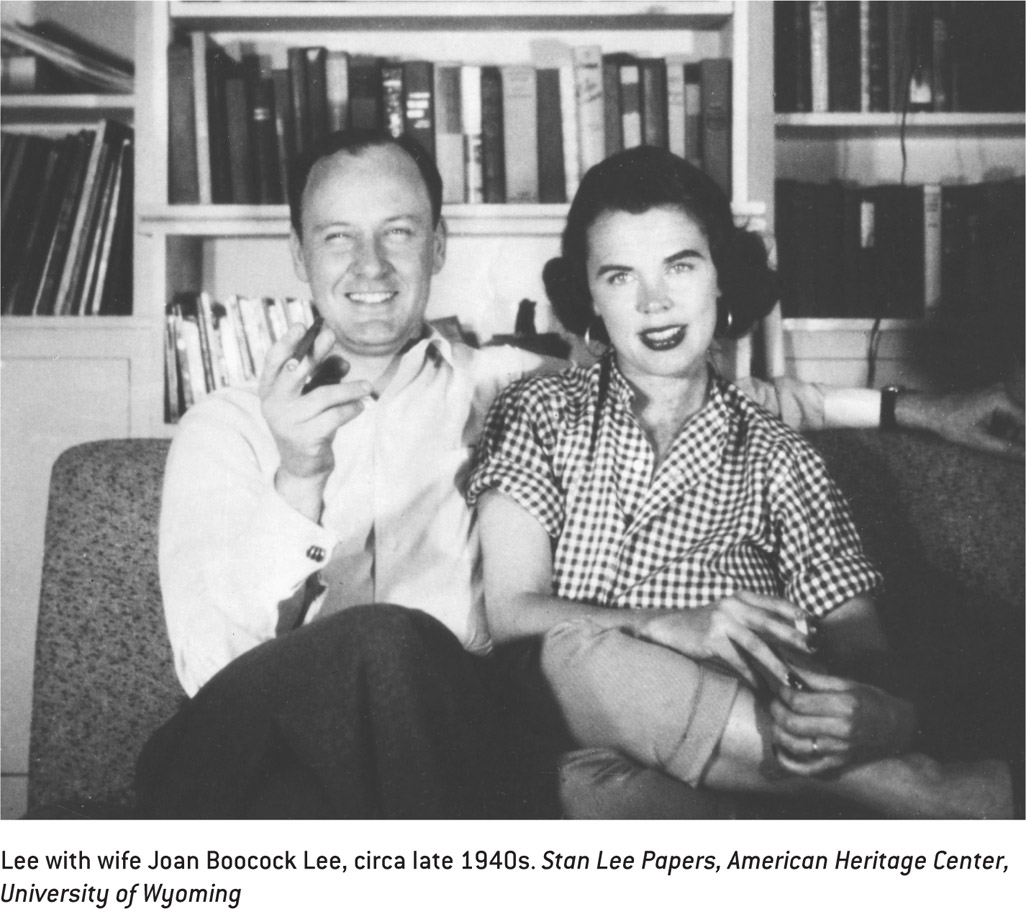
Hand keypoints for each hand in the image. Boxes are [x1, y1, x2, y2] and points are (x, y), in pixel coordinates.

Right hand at [259, 322, 372, 514]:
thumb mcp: (313, 395)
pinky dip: (352, 409)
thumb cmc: (308, 421)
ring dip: (350, 389)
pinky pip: (335, 416)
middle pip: (294, 371)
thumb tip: (344, 362)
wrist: (303, 465)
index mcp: (269, 390)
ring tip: (368, 387)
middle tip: (332, 334)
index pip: (274, 361)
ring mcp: (288, 422)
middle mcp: (273, 404)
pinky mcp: (306, 438)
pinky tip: (361, 407)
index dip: (287, 342)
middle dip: (315, 351)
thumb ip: (324, 376)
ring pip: (323, 396)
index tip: (303, 326)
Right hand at [639, 591, 811, 689]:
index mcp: (741, 597)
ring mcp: (721, 621)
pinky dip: (751, 676)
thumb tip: (788, 639)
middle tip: (817, 652)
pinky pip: (737, 661)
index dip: (799, 616)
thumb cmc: (702, 625)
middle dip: (796, 638)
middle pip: (771, 622)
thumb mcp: (728, 616)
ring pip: (756, 644)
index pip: (776, 603)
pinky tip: (761, 688)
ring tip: (793, 681)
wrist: (666, 626)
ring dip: (777, 664)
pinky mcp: (710, 639)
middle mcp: (733, 605)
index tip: (819, 630)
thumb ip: (753, 620)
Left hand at [769, 666, 914, 775]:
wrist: (897, 730)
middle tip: (776, 702)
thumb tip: (787, 669)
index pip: (799, 702)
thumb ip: (815, 679)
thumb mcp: (848, 684)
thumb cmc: (872, 702)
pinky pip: (804, 769)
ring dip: (777, 731)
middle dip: (776, 710)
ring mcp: (838, 752)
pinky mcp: (836, 766)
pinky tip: (779, 748)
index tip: (781, 687)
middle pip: (793, 723)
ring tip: (778, 720)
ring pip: (794, 745)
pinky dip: (786, 760)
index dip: (783, 693)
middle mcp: (841, 731)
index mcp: (845, 707)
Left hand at [901, 384, 1024, 460]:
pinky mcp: (989, 394)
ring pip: (1012, 417)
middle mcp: (1002, 390)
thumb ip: (1008, 449)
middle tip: (1002, 448)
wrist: (928, 410)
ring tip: (986, 438)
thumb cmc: (949, 423)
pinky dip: (998, 425)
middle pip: (1020, 419)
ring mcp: (995, 391)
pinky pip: (1002, 413)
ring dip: (1006, 431)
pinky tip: (983, 431)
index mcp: (1002, 398)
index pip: (1025, 421)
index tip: (1021, 452)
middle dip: (1014, 436)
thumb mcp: (981, 440)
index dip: (1024, 439)